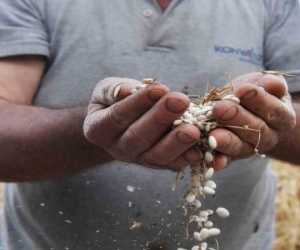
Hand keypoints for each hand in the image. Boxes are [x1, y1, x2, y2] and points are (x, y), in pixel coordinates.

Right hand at [83, 77, 201, 169]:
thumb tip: (126, 91)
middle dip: (161, 118)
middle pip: (139, 136)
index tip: (160, 88)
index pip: (118, 115)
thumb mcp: (106, 90)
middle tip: (180, 101)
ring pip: (157, 155)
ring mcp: (139, 160)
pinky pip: (173, 164)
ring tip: (193, 129)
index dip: (138, 103)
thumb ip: (113, 90)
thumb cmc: (115, 100)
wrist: (123, 122)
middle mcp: (117, 149)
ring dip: (177, 142)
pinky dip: (188, 158)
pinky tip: (201, 150)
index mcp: (98, 129)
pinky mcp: (158, 165)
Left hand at [208, 72, 296, 168]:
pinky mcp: (232, 156)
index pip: (275, 110)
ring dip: (226, 142)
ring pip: (240, 147)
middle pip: (256, 130)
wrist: (239, 106)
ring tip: (213, 135)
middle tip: (221, 108)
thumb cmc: (254, 90)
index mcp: (283, 118)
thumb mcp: (263, 83)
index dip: (259, 100)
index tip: (243, 89)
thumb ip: (270, 84)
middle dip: (237, 118)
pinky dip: (218, 161)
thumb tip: (275, 84)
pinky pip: (225, 160)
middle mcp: (269, 137)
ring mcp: (249, 149)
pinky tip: (212, 160)